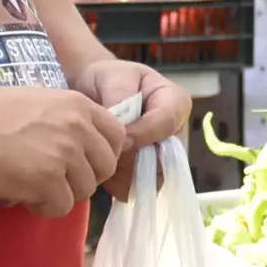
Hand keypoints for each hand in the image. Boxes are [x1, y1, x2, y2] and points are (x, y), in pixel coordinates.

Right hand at [0, 85, 129, 217]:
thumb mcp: (39, 101)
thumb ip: (69, 120)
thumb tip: (87, 148)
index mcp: (79, 105)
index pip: (117, 135)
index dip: (103, 154)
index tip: (85, 162)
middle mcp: (78, 128)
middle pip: (105, 168)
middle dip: (84, 178)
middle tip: (56, 179)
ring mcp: (64, 155)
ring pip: (84, 191)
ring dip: (61, 194)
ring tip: (32, 185)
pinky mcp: (47, 181)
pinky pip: (61, 207)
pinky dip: (43, 207)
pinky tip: (23, 195)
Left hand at [71, 57, 193, 199]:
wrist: (90, 92)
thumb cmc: (106, 80)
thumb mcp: (114, 78)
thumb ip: (121, 100)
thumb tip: (126, 134)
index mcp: (175, 103)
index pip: (168, 124)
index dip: (142, 133)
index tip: (118, 136)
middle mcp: (175, 133)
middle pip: (164, 158)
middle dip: (132, 158)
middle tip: (108, 150)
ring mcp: (162, 156)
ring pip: (151, 178)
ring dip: (124, 172)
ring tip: (103, 157)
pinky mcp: (146, 174)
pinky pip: (138, 188)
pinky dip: (117, 183)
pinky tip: (104, 168)